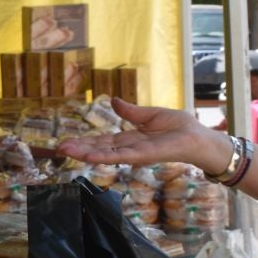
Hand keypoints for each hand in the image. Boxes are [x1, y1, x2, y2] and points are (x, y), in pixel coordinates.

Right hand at [58, 98, 220, 170]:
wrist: (199, 138)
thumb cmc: (181, 128)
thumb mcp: (151, 115)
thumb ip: (131, 112)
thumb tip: (114, 101)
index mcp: (130, 139)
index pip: (103, 141)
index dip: (85, 142)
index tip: (67, 143)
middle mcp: (130, 149)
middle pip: (100, 149)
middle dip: (79, 149)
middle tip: (57, 150)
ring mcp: (135, 154)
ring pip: (106, 153)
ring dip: (85, 153)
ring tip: (66, 152)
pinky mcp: (144, 155)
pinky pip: (121, 155)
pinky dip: (104, 156)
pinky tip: (90, 156)